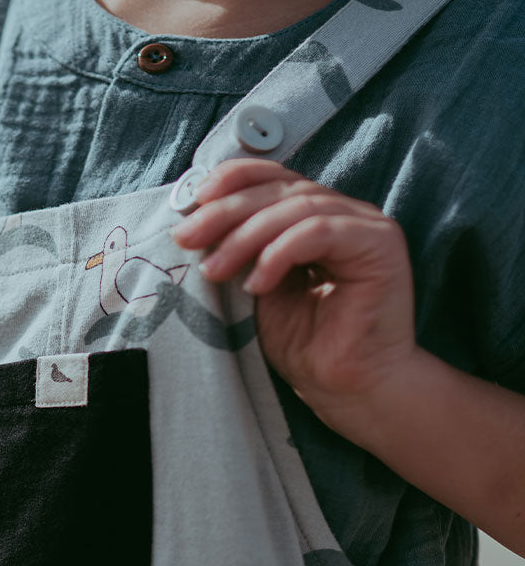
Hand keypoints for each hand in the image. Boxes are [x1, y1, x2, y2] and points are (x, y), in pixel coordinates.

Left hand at [172, 158, 417, 429]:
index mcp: (315, 215)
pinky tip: (256, 284)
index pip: (273, 177)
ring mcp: (365, 225)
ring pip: (297, 207)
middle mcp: (344, 212)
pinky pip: (320, 232)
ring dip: (246, 237)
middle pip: (279, 190)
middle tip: (186, 237)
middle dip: (225, 212)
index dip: (232, 179)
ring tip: (215, 270)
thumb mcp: (254, 287)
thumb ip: (238, 250)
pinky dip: (280, 253)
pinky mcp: (380, 245)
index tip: (192, 201)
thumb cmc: (303, 344)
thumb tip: (191, 223)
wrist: (345, 388)